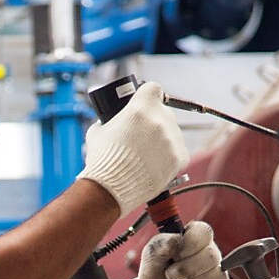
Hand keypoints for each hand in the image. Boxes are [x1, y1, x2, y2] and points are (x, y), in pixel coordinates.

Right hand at [77, 83, 188, 215]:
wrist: (110, 189)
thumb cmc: (102, 160)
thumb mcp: (98, 132)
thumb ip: (110, 121)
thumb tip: (114, 121)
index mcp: (140, 108)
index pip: (153, 88)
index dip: (148, 95)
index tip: (145, 102)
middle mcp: (160, 120)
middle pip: (164, 111)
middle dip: (154, 120)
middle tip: (142, 135)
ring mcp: (172, 139)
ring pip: (172, 131)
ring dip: (163, 138)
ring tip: (145, 155)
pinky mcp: (179, 157)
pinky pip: (179, 150)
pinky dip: (170, 155)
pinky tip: (156, 163)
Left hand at [118, 221, 233, 278]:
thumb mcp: (150, 261)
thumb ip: (159, 246)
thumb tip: (176, 239)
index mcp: (192, 240)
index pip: (203, 231)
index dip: (189, 244)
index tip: (175, 256)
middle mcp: (209, 254)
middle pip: (211, 255)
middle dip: (184, 270)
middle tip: (170, 277)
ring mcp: (219, 273)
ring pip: (216, 276)